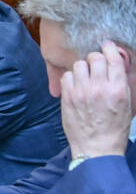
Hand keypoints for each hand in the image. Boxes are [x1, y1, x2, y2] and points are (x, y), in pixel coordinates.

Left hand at [61, 41, 134, 158]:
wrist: (97, 148)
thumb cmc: (114, 128)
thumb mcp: (126, 104)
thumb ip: (121, 83)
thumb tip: (117, 64)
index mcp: (118, 89)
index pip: (114, 59)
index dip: (110, 49)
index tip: (107, 45)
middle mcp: (100, 87)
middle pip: (95, 57)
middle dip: (95, 58)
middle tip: (95, 64)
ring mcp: (82, 91)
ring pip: (79, 64)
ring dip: (82, 67)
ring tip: (85, 76)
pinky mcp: (68, 97)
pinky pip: (66, 76)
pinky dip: (71, 78)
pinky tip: (75, 85)